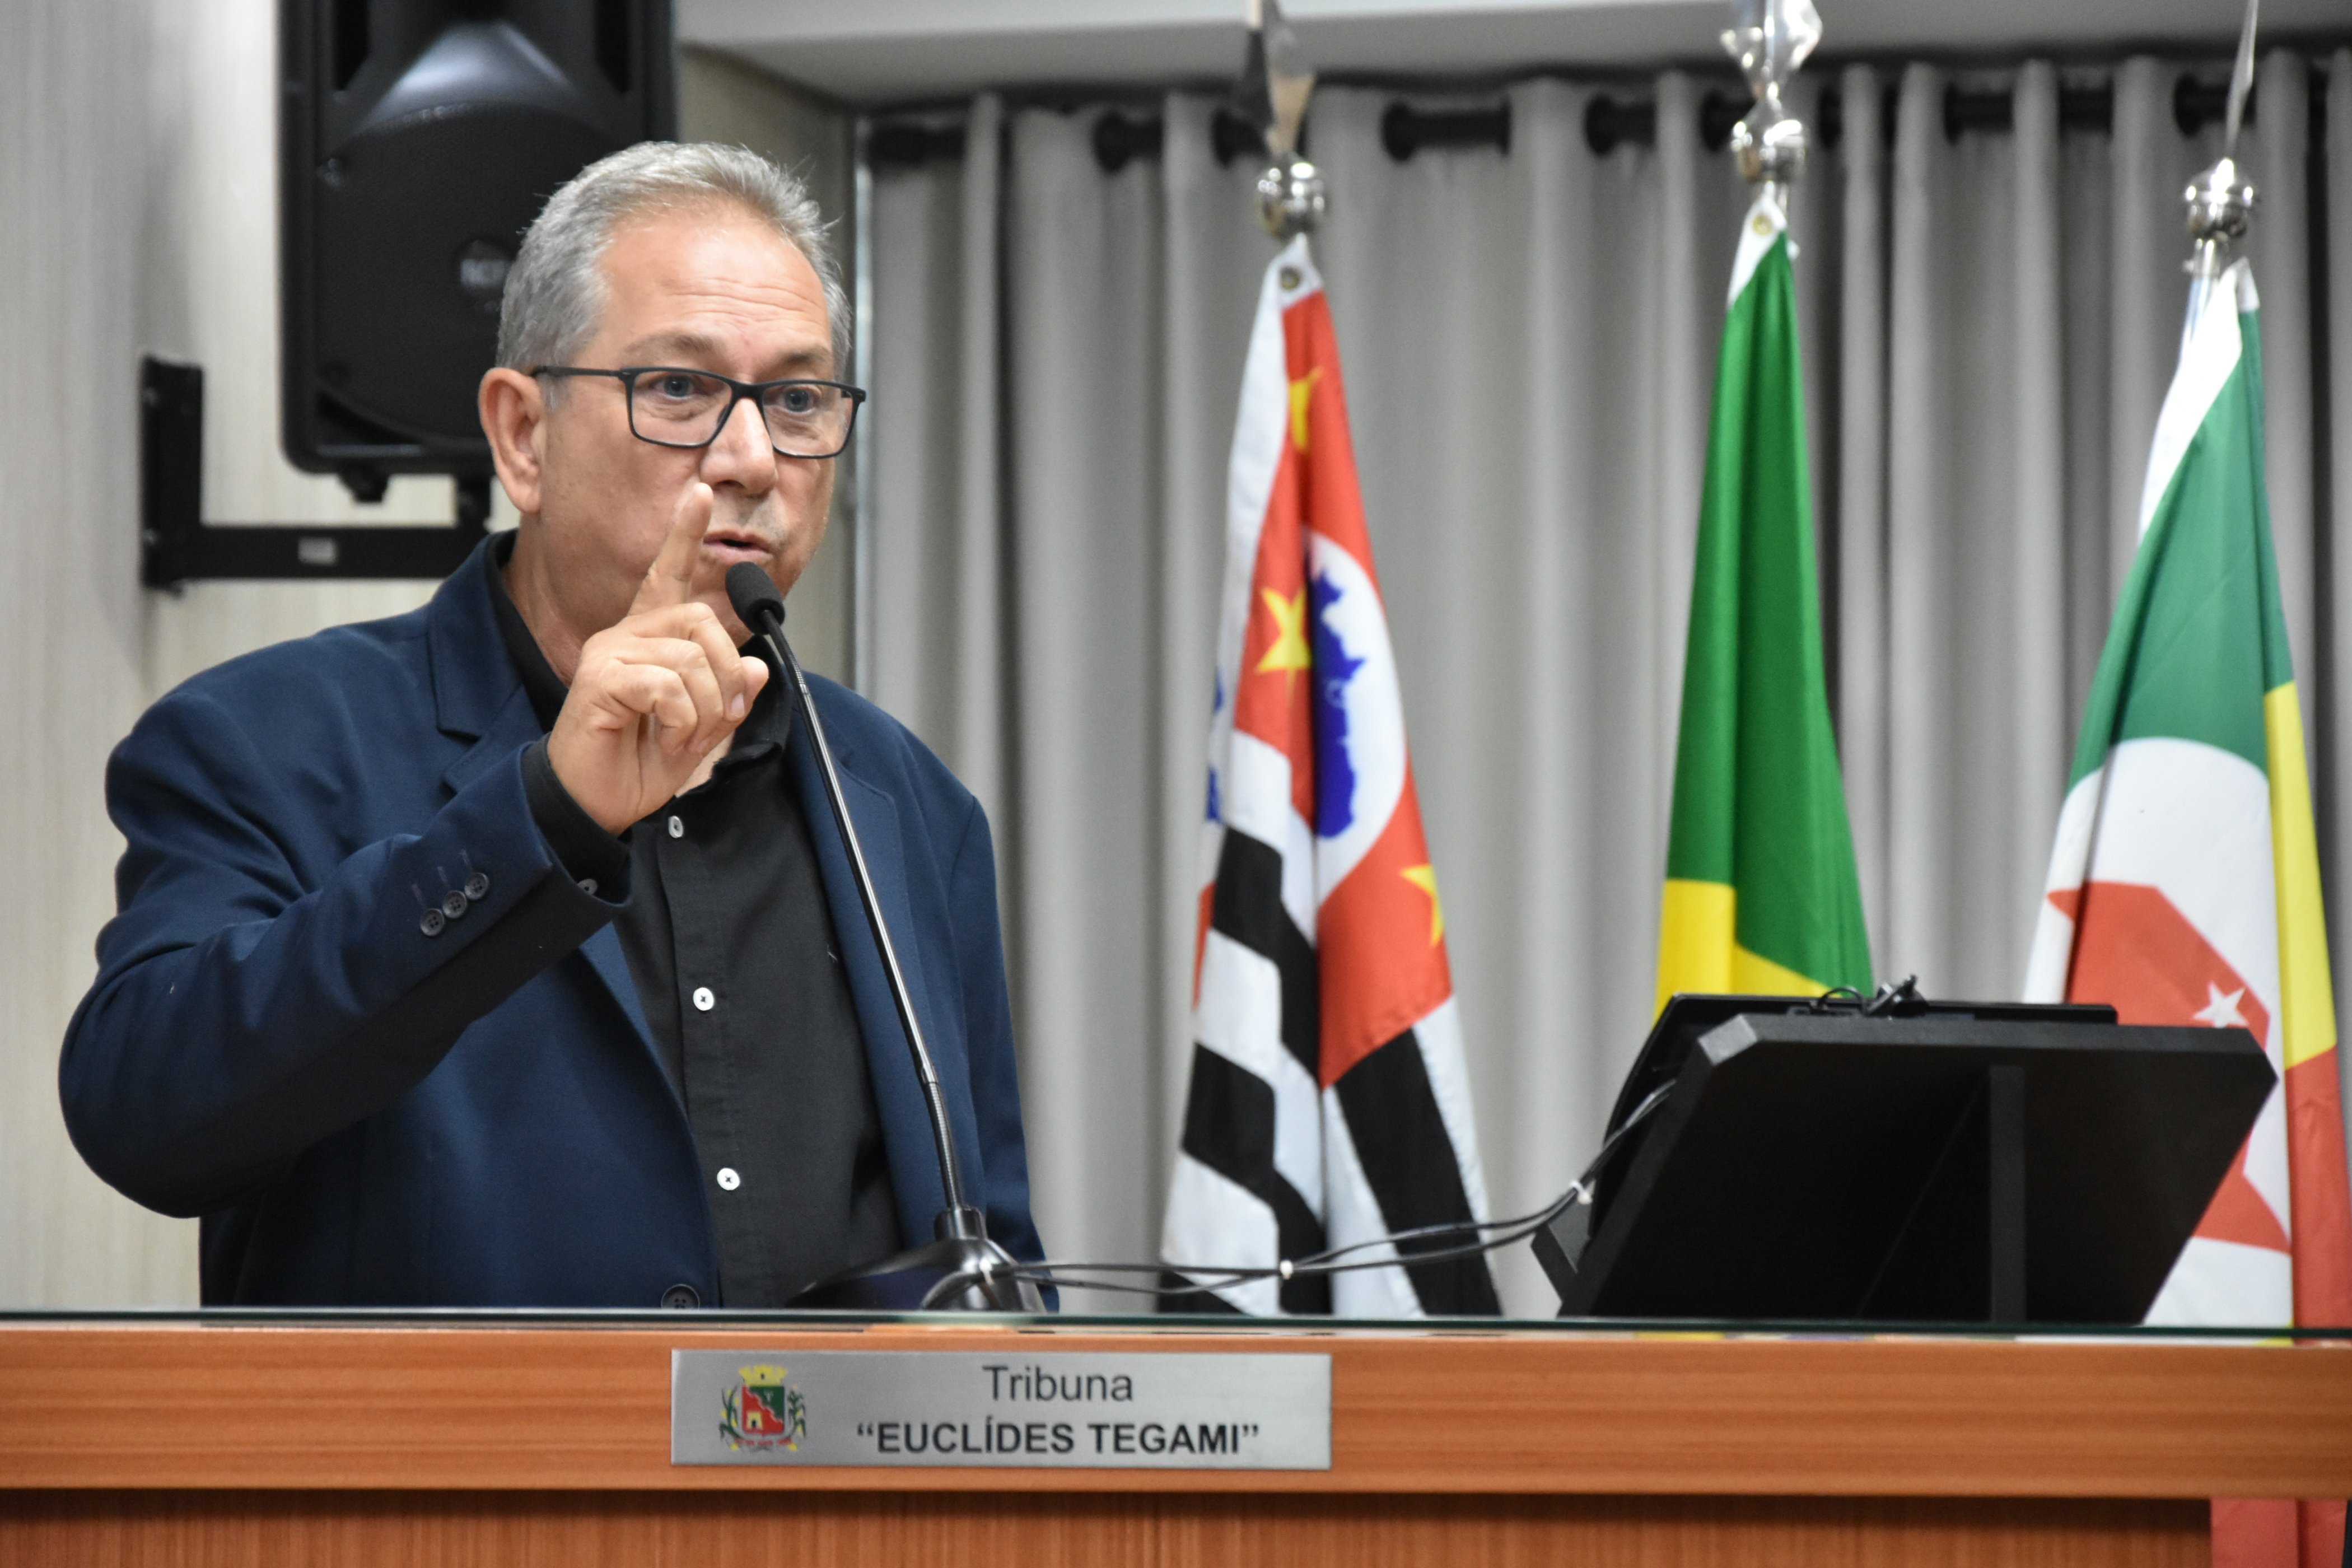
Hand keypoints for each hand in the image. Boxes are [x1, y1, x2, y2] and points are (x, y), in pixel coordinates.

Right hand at [545, 482, 772, 833]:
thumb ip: (729, 695)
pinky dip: (683, 719)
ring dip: (705, 708)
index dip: (684, 534)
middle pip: (702, 621)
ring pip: (691, 657)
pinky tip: (666, 738)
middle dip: (726, 675)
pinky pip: (667, 684)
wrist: (595, 802)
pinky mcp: (600, 679)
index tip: (702, 492)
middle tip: (716, 718)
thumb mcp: (700, 729)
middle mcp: (625, 635)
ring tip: (683, 736)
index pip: (668, 574)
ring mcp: (609, 653)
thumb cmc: (638, 763)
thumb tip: (757, 668)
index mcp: (649, 639)